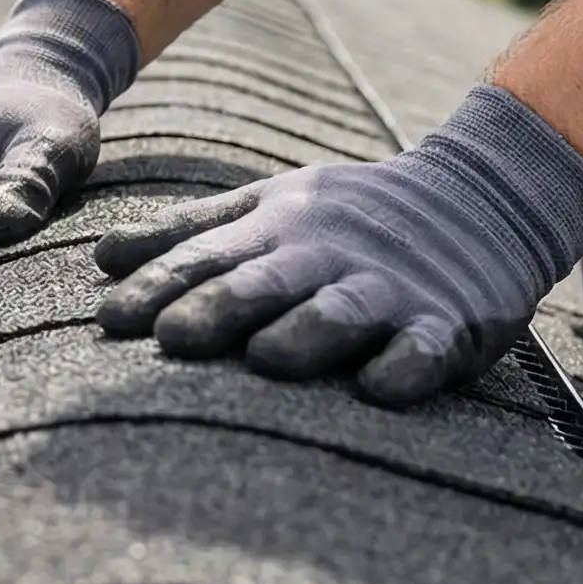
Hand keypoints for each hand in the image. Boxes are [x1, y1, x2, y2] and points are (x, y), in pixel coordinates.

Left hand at [91, 84, 582, 405]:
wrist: (482, 195)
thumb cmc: (353, 218)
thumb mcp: (270, 208)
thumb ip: (188, 233)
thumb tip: (100, 258)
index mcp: (279, 230)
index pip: (209, 257)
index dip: (160, 286)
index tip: (109, 321)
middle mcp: (328, 256)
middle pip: (267, 282)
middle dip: (220, 308)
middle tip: (172, 339)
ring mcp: (390, 288)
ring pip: (343, 311)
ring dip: (308, 333)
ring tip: (269, 359)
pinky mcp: (449, 320)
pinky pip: (427, 346)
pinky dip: (407, 364)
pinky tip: (383, 387)